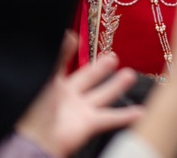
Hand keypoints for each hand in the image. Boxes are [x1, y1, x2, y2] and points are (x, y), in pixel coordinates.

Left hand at [16, 33, 142, 157]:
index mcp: (54, 84)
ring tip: (129, 75)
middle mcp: (69, 97)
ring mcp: (80, 110)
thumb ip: (60, 56)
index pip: (64, 64)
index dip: (70, 52)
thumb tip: (70, 34)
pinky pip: (110, 118)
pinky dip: (126, 115)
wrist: (38, 141)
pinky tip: (140, 111)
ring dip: (117, 86)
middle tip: (113, 57)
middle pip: (89, 78)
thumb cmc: (37, 110)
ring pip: (103, 95)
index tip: (77, 39)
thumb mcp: (48, 78)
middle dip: (101, 68)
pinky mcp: (89, 124)